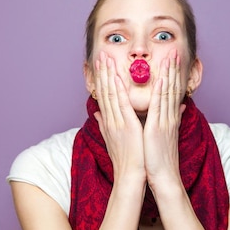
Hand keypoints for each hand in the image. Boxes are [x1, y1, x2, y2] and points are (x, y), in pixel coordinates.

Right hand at [93, 52, 145, 180]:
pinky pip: (122, 103)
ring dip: (108, 75)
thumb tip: (98, 114)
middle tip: (100, 54)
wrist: (131, 175)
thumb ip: (105, 125)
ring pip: (111, 93)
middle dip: (102, 72)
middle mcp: (110, 120)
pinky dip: (119, 89)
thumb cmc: (126, 159)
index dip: (102, 79)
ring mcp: (117, 122)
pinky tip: (118, 76)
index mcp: (109, 122)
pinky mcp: (126, 125)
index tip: (100, 65)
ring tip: (106, 58)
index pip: (104, 96)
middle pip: (104, 91)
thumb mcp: (113, 140)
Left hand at [143, 49, 185, 187]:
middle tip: (175, 51)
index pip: (171, 93)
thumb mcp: (164, 137)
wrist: (164, 177)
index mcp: (168, 119)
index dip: (172, 75)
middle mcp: (169, 118)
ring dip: (169, 74)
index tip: (172, 61)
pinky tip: (162, 79)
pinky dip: (161, 92)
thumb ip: (168, 120)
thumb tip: (178, 109)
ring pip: (167, 93)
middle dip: (173, 69)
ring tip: (170, 57)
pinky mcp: (158, 128)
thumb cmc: (159, 160)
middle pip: (172, 89)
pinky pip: (160, 107)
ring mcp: (165, 122)